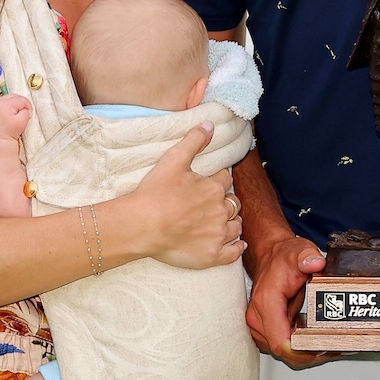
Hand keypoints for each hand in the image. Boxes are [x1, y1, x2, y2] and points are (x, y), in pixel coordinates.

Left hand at [0, 93, 31, 139]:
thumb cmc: (8, 133)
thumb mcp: (22, 122)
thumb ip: (26, 111)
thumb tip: (25, 108)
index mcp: (6, 104)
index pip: (22, 99)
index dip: (27, 107)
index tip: (28, 115)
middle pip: (14, 96)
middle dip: (20, 104)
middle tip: (22, 114)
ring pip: (7, 99)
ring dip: (12, 105)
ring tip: (14, 115)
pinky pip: (0, 104)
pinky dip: (5, 107)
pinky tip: (6, 116)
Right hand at [120, 123, 243, 270]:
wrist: (142, 226)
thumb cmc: (155, 193)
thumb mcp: (173, 159)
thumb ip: (194, 140)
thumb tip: (209, 124)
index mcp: (213, 188)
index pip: (224, 180)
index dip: (217, 180)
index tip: (210, 182)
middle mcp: (220, 211)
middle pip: (233, 203)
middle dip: (226, 201)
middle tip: (213, 203)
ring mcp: (217, 235)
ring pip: (236, 226)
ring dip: (232, 222)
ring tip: (223, 221)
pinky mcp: (212, 255)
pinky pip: (233, 252)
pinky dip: (237, 248)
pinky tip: (238, 245)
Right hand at [244, 231, 330, 367]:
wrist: (270, 257)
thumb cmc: (282, 258)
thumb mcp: (299, 251)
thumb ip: (307, 256)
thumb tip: (316, 263)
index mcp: (266, 302)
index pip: (280, 341)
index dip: (302, 351)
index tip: (322, 348)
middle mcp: (259, 317)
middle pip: (285, 352)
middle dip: (309, 354)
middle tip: (333, 347)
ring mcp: (260, 326)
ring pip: (284, 353)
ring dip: (305, 353)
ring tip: (328, 344)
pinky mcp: (265, 330)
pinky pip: (283, 347)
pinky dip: (300, 348)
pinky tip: (315, 341)